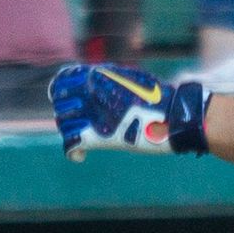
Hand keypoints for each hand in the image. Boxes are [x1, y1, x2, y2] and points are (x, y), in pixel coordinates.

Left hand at [49, 60, 209, 158]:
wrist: (173, 115)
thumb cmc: (158, 98)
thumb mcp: (130, 78)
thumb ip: (109, 79)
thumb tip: (98, 82)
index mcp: (98, 75)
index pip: (63, 80)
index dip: (61, 91)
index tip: (67, 101)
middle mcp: (91, 91)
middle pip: (61, 103)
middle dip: (66, 114)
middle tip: (78, 123)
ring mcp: (92, 114)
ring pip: (64, 123)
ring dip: (70, 132)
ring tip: (82, 138)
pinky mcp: (98, 137)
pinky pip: (71, 144)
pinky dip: (72, 152)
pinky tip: (80, 157)